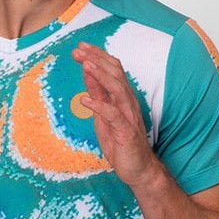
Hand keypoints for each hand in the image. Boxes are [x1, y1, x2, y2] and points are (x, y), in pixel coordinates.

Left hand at [71, 42, 156, 187]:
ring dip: (100, 75)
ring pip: (117, 89)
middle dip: (96, 59)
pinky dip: (99, 106)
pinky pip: (113, 115)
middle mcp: (128, 103)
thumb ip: (98, 96)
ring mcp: (128, 116)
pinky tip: (85, 100)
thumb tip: (88, 76)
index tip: (80, 48)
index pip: (112, 70)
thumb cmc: (122, 144)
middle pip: (115, 73)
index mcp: (122, 98)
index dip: (97, 57)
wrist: (139, 170)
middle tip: (79, 50)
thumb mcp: (104, 117)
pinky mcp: (126, 131)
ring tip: (85, 64)